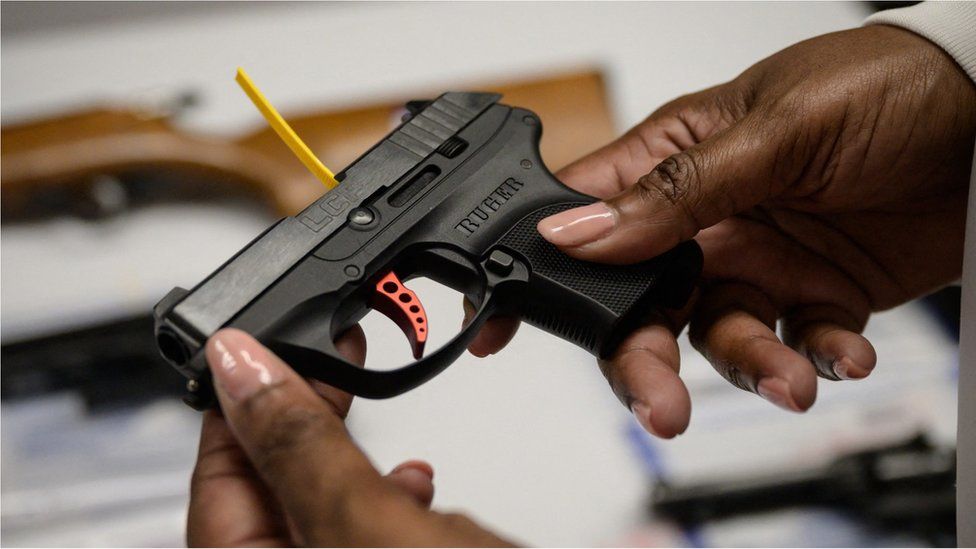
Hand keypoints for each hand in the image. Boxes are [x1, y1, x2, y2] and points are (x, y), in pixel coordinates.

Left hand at [188, 328, 512, 546]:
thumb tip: (242, 368)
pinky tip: (418, 479)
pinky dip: (389, 494)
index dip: (239, 400)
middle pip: (268, 488)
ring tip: (360, 395)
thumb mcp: (365, 529)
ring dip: (344, 448)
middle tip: (321, 349)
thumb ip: (300, 451)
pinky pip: (369, 531)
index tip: (261, 344)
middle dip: (297, 415)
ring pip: (323, 504)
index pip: (217, 477)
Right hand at [471, 26, 975, 435]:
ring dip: (752, 365)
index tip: (504, 324)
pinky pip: (797, 341)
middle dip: (646, 357)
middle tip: (661, 403)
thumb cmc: (881, 85)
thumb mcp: (773, 130)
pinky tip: (842, 352)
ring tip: (792, 376)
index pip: (583, 219)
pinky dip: (819, 356)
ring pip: (719, 336)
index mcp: (672, 162)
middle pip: (643, 303)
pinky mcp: (815, 289)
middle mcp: (705, 218)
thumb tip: (576, 230)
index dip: (540, 270)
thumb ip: (676, 191)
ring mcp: (759, 257)